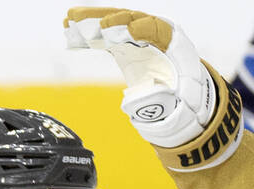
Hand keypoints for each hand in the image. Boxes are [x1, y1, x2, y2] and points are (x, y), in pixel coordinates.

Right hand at [64, 7, 215, 148]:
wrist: (183, 91)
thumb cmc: (184, 96)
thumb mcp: (183, 101)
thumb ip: (165, 101)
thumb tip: (144, 104)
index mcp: (173, 44)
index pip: (159, 30)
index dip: (145, 28)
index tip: (131, 31)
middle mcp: (153, 35)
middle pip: (132, 20)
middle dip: (114, 20)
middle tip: (99, 24)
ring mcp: (136, 38)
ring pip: (113, 25)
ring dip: (92, 22)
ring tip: (71, 20)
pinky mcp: (123, 45)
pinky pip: (104, 37)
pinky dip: (87, 35)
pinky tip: (69, 32)